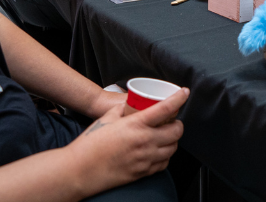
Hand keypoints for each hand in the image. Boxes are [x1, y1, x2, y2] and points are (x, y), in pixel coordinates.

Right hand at [68, 88, 188, 193]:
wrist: (79, 170)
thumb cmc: (89, 143)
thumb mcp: (106, 118)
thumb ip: (122, 109)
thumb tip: (130, 103)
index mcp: (136, 125)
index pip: (166, 108)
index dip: (179, 98)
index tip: (185, 93)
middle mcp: (145, 142)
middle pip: (176, 131)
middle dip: (177, 123)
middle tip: (172, 120)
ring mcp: (145, 158)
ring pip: (173, 148)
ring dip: (173, 140)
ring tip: (165, 135)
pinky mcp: (143, 172)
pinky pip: (164, 163)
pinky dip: (165, 156)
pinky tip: (158, 151)